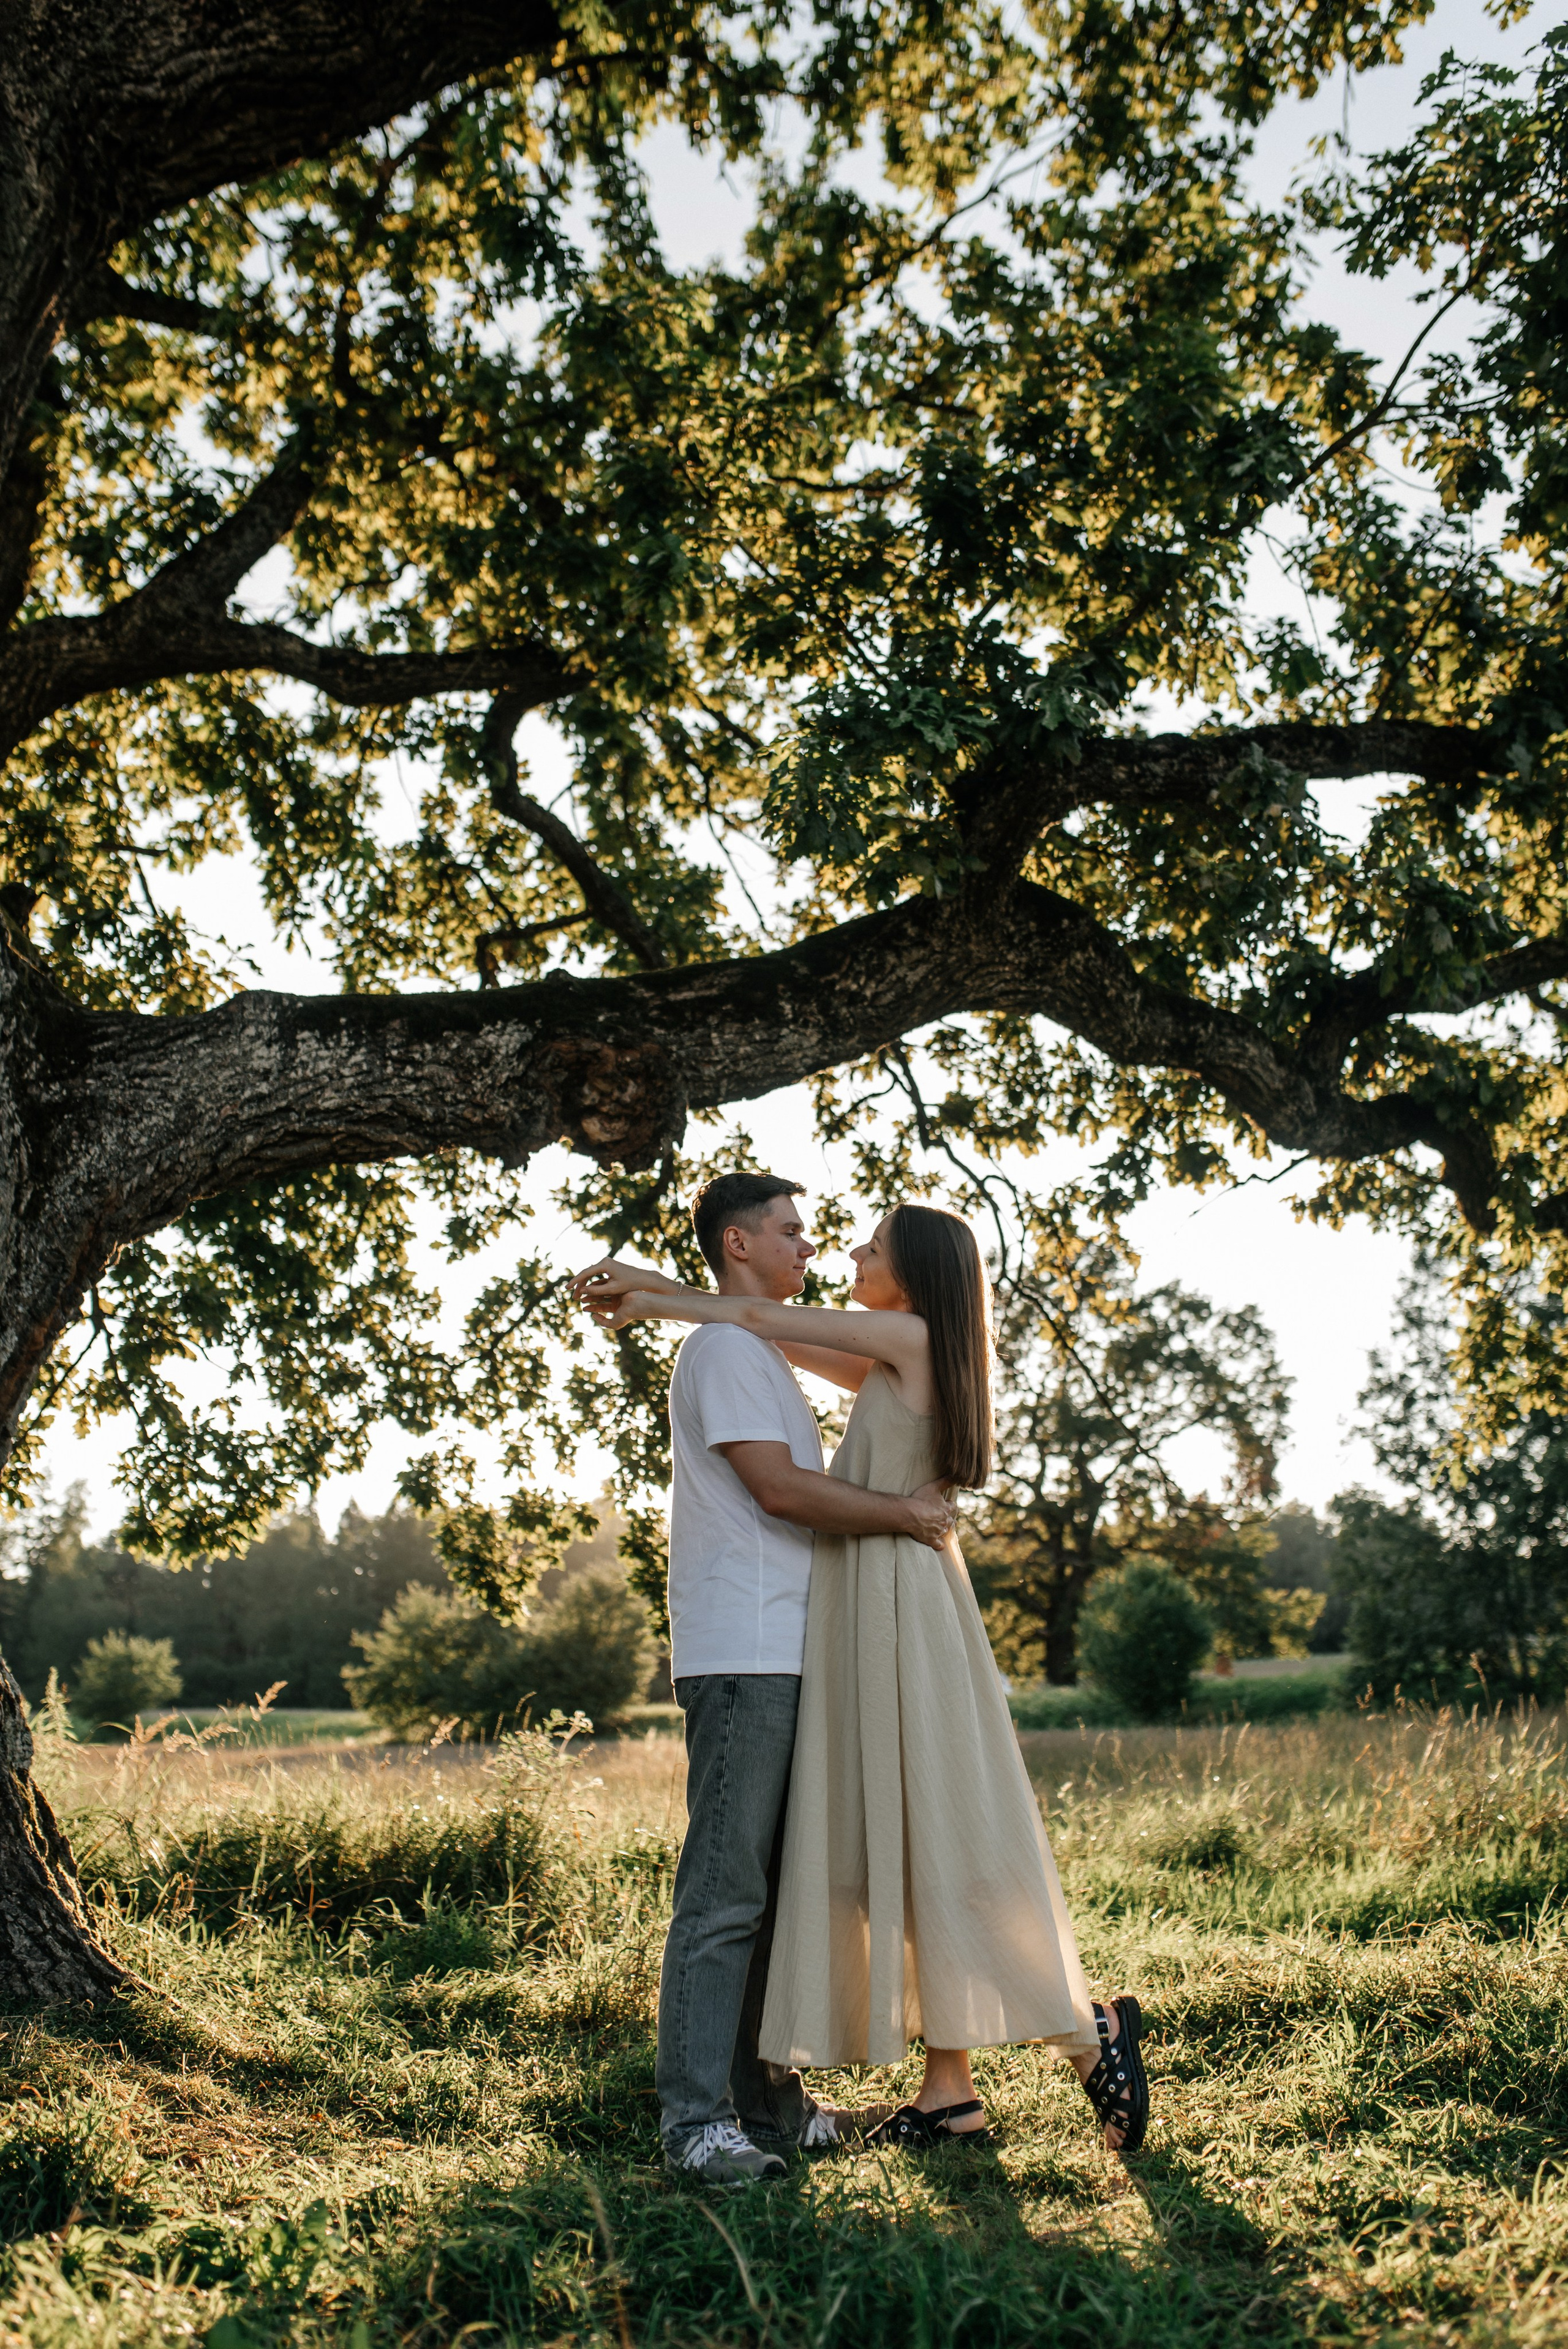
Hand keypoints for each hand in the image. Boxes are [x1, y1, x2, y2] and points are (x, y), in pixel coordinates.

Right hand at [570, 1256, 688, 1308]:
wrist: (643, 1279)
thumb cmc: (629, 1284)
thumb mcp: (612, 1289)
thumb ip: (596, 1290)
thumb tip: (581, 1291)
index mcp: (605, 1264)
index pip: (585, 1273)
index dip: (575, 1282)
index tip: (567, 1288)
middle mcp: (604, 1261)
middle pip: (587, 1273)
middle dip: (579, 1285)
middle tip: (572, 1295)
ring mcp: (606, 1263)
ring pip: (591, 1275)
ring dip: (584, 1285)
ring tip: (577, 1296)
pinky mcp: (609, 1267)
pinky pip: (596, 1275)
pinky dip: (591, 1283)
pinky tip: (586, 1291)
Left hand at [582, 1287, 664, 1331]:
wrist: (639, 1303)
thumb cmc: (628, 1314)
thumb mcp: (614, 1324)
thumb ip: (603, 1323)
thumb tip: (594, 1316)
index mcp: (617, 1308)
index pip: (601, 1307)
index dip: (592, 1308)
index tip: (583, 1308)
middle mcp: (617, 1299)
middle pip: (600, 1298)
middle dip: (590, 1298)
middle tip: (580, 1299)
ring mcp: (618, 1291)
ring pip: (602, 1290)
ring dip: (593, 1291)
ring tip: (583, 1292)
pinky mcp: (619, 1284)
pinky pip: (606, 1284)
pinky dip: (598, 1285)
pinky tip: (590, 1286)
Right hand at [904, 1480, 955, 1551]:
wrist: (909, 1514)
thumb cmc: (920, 1499)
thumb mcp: (933, 1487)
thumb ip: (945, 1481)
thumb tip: (956, 1476)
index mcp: (946, 1509)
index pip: (953, 1507)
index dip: (949, 1505)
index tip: (947, 1504)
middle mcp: (944, 1521)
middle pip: (951, 1521)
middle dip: (949, 1519)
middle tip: (947, 1518)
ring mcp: (938, 1531)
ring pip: (945, 1531)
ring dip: (944, 1530)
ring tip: (942, 1528)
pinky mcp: (931, 1540)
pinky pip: (938, 1544)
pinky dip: (939, 1544)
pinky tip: (939, 1545)